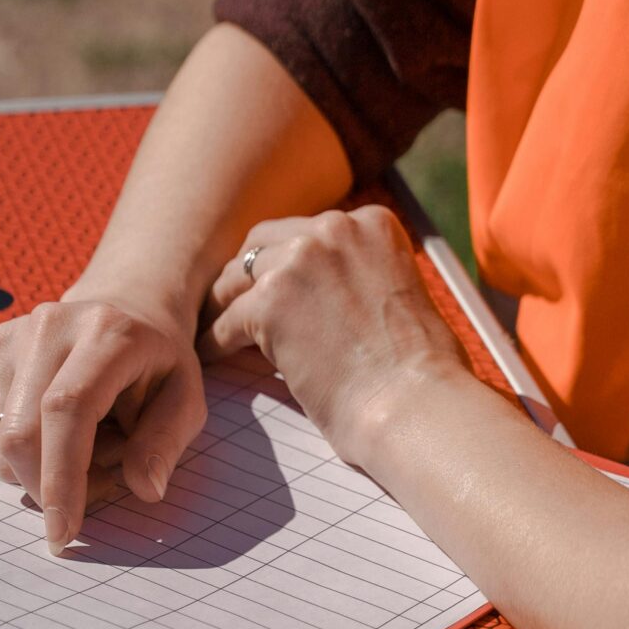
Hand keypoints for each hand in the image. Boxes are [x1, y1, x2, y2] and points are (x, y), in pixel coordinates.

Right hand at [0, 292, 206, 552]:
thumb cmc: (155, 366)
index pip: (68, 409)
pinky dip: (11, 455)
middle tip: (89, 493)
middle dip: (47, 488)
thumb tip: (144, 489)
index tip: (64, 531)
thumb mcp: (184, 401)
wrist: (120, 310)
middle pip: (22, 432)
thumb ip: (165, 444)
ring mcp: (8, 335)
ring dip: (35, 471)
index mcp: (108, 333)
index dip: (62, 476)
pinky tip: (47, 434)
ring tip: (80, 450)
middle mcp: (49, 325)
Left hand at [204, 206, 469, 466]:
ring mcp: (298, 262)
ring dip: (222, 308)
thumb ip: (359, 276)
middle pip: (261, 246)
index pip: (303, 233)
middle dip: (243, 277)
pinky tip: (210, 360)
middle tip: (226, 306)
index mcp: (370, 224)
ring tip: (211, 331)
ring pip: (236, 280)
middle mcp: (334, 230)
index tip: (267, 284)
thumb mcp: (398, 293)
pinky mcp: (270, 303)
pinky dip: (215, 343)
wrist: (416, 404)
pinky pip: (226, 322)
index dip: (279, 262)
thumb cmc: (418, 371)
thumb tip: (322, 294)